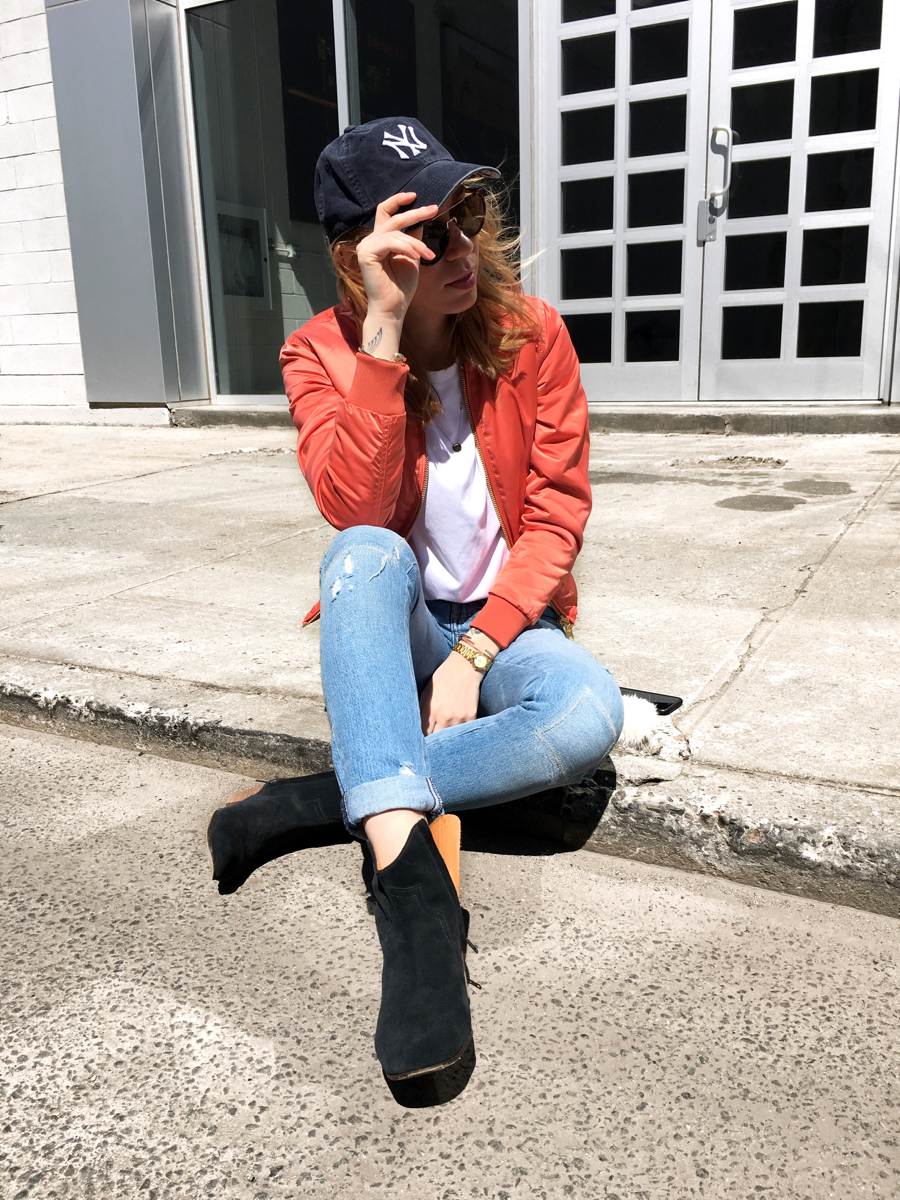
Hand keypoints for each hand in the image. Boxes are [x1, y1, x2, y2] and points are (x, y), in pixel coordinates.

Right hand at [356, 191, 436, 328]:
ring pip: (394, 232)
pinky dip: (406, 247)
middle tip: (433, 209)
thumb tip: (422, 219)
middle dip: (414, 213)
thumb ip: (413, 238)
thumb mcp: (412, 256)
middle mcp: (370, 240)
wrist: (393, 308)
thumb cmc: (402, 286)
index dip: (399, 200)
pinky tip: (417, 257)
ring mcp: (366, 246)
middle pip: (392, 217)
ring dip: (415, 242)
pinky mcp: (366, 254)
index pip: (386, 212)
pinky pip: (390, 242)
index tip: (416, 196)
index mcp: (380, 239)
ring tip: (427, 254)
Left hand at [420, 650, 483, 734]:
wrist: (465, 668)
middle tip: (433, 738)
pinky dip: (460, 730)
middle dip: (434, 738)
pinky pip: (463, 730)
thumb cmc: (443, 677)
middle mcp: (444, 717)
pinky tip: (458, 726)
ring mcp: (459, 718)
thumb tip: (416, 725)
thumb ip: (421, 709)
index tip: (422, 739)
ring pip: (450, 737)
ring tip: (445, 732)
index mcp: (431, 711)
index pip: (424, 733)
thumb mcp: (427, 691)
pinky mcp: (471, 716)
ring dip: (447, 736)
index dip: (422, 737)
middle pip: (436, 738)